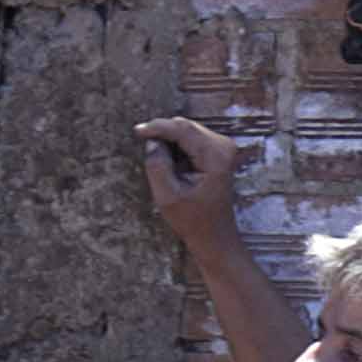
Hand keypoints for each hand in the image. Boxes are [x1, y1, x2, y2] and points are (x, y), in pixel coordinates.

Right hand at [138, 114, 247, 236]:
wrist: (215, 235)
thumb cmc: (193, 220)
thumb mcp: (167, 197)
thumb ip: (158, 166)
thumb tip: (152, 142)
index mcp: (215, 156)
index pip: (183, 129)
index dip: (158, 127)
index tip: (137, 131)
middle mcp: (223, 146)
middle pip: (186, 126)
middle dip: (163, 133)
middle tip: (145, 146)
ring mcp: (223, 147)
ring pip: (187, 130)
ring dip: (170, 140)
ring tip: (160, 161)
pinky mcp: (218, 151)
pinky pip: (192, 139)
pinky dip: (177, 146)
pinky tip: (171, 163)